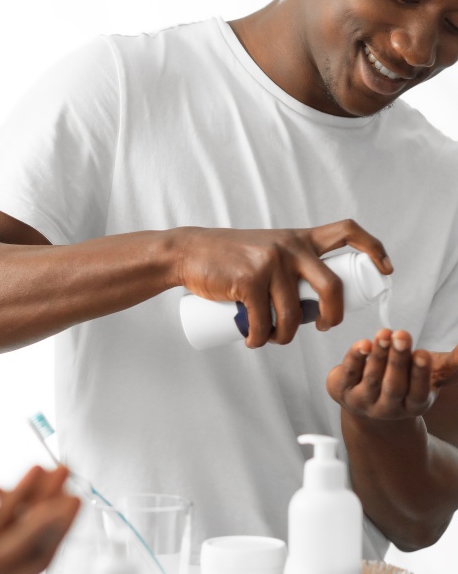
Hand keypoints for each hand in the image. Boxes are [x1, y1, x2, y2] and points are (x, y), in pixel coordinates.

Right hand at [175, 219, 390, 347]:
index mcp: (299, 238)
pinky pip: (264, 322)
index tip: (385, 269)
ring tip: (272, 340)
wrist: (188, 252)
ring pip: (295, 314)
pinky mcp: (248, 281)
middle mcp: (290, 248)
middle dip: (335, 315)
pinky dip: (259, 339)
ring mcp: (269, 264)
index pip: (346, 231)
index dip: (373, 248)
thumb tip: (311, 304)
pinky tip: (254, 341)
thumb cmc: (227, 256)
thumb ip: (288, 264)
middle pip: (332, 286)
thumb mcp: (265, 248)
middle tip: (324, 328)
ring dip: (285, 337)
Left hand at [326, 329, 457, 420]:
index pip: (418, 393)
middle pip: (394, 385)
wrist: (367, 404)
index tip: (422, 353)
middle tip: (401, 335)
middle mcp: (388, 408)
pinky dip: (355, 358)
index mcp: (413, 406)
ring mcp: (363, 401)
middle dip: (398, 360)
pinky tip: (363, 344)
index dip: (420, 373)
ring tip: (384, 333)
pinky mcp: (341, 391)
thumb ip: (451, 365)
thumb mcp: (429, 376)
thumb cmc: (405, 383)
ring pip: (372, 378)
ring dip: (378, 354)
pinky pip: (349, 373)